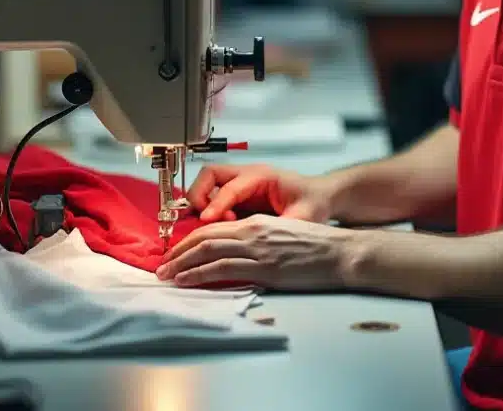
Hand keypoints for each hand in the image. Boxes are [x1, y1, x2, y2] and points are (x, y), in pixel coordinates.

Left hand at [156, 214, 354, 288]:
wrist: (340, 252)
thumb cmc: (316, 246)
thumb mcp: (282, 235)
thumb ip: (257, 240)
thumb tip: (235, 254)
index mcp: (257, 223)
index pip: (214, 227)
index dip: (189, 240)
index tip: (175, 252)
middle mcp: (253, 231)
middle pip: (204, 237)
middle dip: (178, 252)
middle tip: (161, 266)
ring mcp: (257, 249)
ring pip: (208, 251)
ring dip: (182, 264)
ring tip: (166, 276)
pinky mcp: (264, 268)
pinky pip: (222, 268)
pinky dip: (200, 273)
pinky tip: (187, 280)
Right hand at [186, 163, 334, 222]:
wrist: (320, 196)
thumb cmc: (313, 202)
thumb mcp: (304, 217)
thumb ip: (284, 228)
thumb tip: (265, 241)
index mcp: (262, 177)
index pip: (231, 187)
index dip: (216, 204)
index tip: (206, 221)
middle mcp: (247, 176)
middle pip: (209, 175)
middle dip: (199, 196)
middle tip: (206, 222)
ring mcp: (240, 184)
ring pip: (207, 184)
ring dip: (202, 204)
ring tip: (216, 226)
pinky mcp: (237, 195)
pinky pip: (213, 198)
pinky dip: (208, 211)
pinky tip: (221, 229)